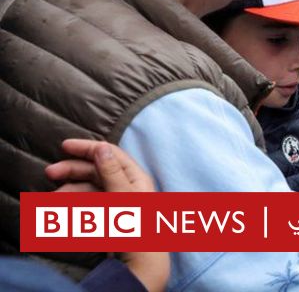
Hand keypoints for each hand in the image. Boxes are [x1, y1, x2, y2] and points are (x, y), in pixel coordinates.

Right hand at [45, 140, 168, 291]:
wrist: (139, 262)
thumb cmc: (135, 226)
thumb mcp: (122, 196)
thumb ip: (111, 172)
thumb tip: (102, 147)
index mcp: (135, 177)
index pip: (110, 154)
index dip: (87, 148)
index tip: (64, 146)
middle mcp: (128, 187)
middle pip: (96, 171)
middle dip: (73, 170)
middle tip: (49, 173)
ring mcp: (118, 203)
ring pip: (89, 189)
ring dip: (70, 190)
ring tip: (54, 198)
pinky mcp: (109, 218)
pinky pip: (89, 205)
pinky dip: (75, 205)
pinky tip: (62, 209)